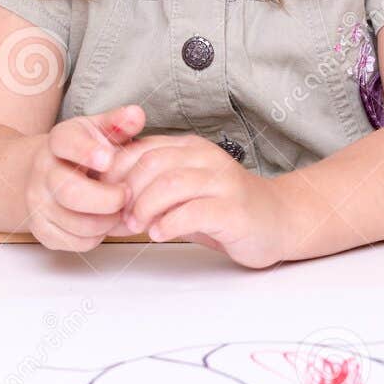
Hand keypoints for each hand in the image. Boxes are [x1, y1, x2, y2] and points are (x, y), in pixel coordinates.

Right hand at [22, 104, 145, 252]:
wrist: (44, 174)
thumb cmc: (82, 152)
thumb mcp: (98, 130)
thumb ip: (118, 123)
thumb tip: (136, 114)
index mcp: (58, 141)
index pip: (66, 143)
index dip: (87, 151)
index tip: (108, 158)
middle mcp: (43, 172)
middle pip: (70, 192)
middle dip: (107, 199)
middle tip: (126, 194)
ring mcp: (39, 203)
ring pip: (77, 223)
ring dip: (107, 221)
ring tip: (120, 210)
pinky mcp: (42, 230)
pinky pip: (76, 242)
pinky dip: (98, 236)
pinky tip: (105, 222)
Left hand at [104, 134, 292, 268]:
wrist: (278, 220)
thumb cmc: (223, 208)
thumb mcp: (185, 192)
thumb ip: (152, 188)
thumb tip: (105, 200)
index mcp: (190, 149)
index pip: (141, 149)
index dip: (116, 173)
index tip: (105, 198)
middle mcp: (206, 159)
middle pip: (152, 164)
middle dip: (128, 192)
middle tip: (121, 217)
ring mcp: (222, 182)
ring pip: (171, 184)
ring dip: (146, 208)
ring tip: (138, 227)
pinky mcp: (234, 210)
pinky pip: (194, 212)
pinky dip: (170, 224)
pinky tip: (160, 235)